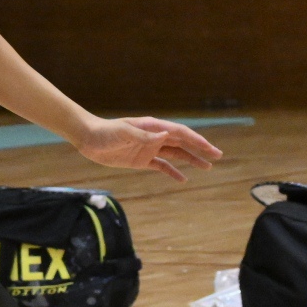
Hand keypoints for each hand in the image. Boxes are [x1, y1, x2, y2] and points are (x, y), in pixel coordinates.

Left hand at [73, 116, 222, 182]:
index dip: (196, 140)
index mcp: (153, 127)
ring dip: (191, 160)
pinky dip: (172, 172)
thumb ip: (144, 135)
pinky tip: (183, 179)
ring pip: (175, 154)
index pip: (179, 133)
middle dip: (200, 149)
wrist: (88, 139)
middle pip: (182, 143)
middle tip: (218, 156)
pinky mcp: (142, 160)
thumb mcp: (123, 133)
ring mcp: (149, 148)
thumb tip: (165, 134)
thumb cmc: (105, 132)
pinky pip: (162, 166)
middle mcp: (154, 136)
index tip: (210, 148)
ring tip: (208, 167)